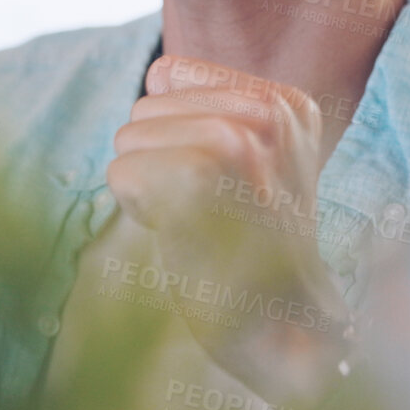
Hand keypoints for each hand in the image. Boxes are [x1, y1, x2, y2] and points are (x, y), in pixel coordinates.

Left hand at [106, 55, 350, 406]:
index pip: (167, 75)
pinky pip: (122, 170)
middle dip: (155, 162)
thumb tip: (157, 74)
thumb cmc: (249, 249)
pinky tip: (186, 237)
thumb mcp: (250, 162)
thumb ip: (208, 107)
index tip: (220, 187)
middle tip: (210, 214)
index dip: (171, 136)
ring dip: (147, 186)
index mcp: (287, 102)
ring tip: (202, 223)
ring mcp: (243, 141)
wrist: (282, 335)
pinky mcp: (205, 176)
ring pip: (128, 136)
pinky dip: (137, 208)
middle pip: (143, 107)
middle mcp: (273, 113)